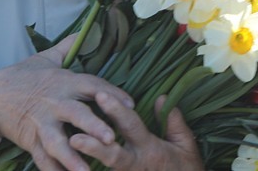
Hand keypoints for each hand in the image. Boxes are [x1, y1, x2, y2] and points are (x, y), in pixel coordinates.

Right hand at [0, 35, 135, 170]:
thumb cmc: (23, 75)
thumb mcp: (47, 57)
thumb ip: (70, 45)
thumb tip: (89, 29)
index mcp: (64, 81)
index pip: (93, 85)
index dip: (112, 93)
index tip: (131, 104)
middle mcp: (55, 102)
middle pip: (77, 114)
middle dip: (94, 126)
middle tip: (111, 138)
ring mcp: (41, 123)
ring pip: (58, 141)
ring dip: (73, 157)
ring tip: (86, 170)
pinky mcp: (30, 140)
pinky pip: (41, 158)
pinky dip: (52, 170)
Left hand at [69, 94, 203, 170]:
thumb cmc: (188, 167)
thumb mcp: (186, 143)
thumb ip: (173, 121)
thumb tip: (161, 97)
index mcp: (151, 149)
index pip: (131, 126)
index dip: (116, 110)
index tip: (101, 94)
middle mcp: (137, 164)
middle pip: (113, 155)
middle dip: (93, 144)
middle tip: (74, 136)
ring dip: (89, 162)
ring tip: (70, 152)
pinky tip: (73, 168)